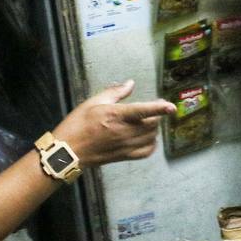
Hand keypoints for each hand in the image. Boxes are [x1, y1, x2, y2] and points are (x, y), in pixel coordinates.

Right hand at [54, 80, 175, 167]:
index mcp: (116, 116)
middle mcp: (123, 132)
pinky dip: (151, 144)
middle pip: (152, 124)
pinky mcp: (124, 156)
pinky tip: (148, 138)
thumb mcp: (93, 102)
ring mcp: (125, 146)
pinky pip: (146, 152)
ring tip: (150, 121)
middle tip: (156, 108)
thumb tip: (130, 84)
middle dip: (157, 115)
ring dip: (155, 128)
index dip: (159, 108)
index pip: (143, 111)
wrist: (68, 151)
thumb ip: (115, 92)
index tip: (172, 106)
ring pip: (151, 137)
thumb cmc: (77, 125)